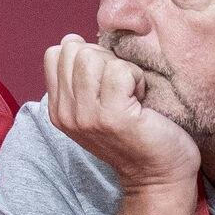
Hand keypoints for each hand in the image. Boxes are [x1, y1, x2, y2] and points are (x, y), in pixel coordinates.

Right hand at [43, 34, 199, 193]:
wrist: (159, 174)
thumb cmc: (137, 134)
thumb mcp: (97, 104)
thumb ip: (81, 77)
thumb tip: (72, 40)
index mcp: (58, 109)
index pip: (55, 54)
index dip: (86, 56)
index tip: (106, 82)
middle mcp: (65, 114)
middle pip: (75, 51)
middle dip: (105, 60)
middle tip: (122, 91)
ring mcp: (86, 116)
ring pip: (93, 57)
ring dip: (121, 69)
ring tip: (131, 95)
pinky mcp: (111, 117)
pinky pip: (120, 70)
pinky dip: (137, 79)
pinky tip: (141, 102)